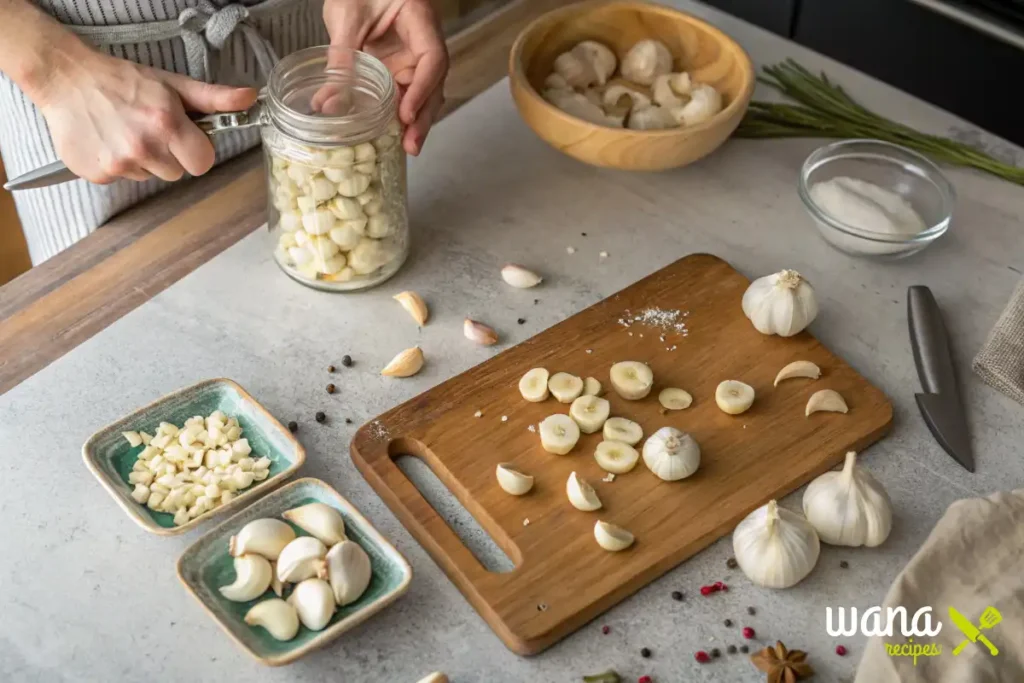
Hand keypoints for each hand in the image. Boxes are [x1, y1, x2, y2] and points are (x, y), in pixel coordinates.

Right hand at [36, 50, 256, 183]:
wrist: (66, 79)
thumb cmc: (123, 80)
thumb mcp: (173, 85)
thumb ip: (214, 97)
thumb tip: (250, 98)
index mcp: (167, 124)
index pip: (203, 163)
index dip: (196, 151)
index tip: (183, 137)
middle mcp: (144, 146)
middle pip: (176, 172)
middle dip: (168, 154)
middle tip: (148, 128)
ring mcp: (119, 163)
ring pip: (150, 176)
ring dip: (143, 160)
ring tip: (125, 131)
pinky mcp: (98, 174)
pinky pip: (123, 178)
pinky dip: (118, 163)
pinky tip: (108, 139)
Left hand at [322, 0, 447, 154]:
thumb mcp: (346, 16)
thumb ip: (341, 56)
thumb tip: (327, 103)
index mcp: (420, 21)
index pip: (432, 59)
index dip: (422, 89)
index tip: (405, 113)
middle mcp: (422, 43)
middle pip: (433, 84)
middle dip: (423, 116)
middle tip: (411, 145)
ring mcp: (412, 57)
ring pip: (422, 93)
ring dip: (415, 121)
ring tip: (407, 147)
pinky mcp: (398, 67)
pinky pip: (403, 93)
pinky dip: (399, 114)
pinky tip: (393, 134)